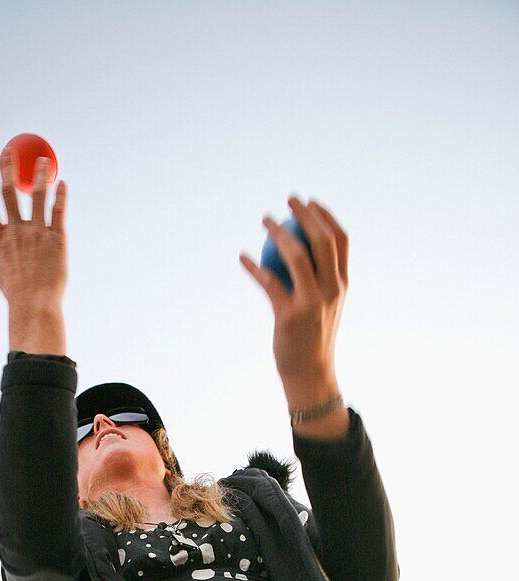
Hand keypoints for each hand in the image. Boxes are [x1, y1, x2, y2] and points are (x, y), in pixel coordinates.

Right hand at [0, 150, 67, 311]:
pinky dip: (61, 196)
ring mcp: (36, 233)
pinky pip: (59, 211)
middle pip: (9, 193)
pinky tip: (63, 184)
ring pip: (37, 196)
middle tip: (8, 151)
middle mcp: (16, 231)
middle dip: (7, 169)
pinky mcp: (57, 238)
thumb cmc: (16, 294)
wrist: (34, 305)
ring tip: (42, 161)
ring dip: (39, 176)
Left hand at [240, 196, 348, 384]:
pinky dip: (253, 267)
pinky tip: (242, 257)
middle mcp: (331, 290)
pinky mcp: (289, 316)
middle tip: (287, 200)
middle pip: (322, 240)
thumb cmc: (313, 338)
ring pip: (297, 256)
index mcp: (342, 285)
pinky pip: (268, 283)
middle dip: (305, 214)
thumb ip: (319, 281)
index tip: (310, 202)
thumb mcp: (324, 306)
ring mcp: (312, 303)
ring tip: (264, 220)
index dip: (326, 216)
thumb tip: (300, 251)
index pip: (341, 240)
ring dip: (278, 233)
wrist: (310, 374)